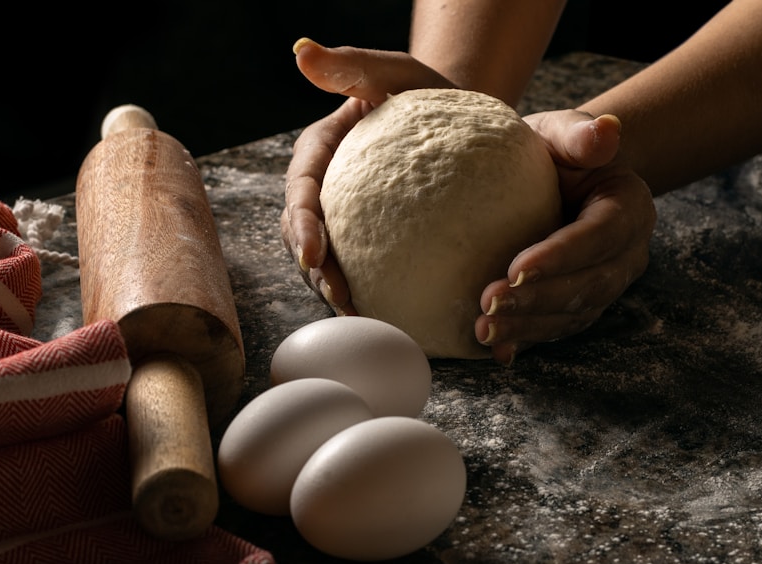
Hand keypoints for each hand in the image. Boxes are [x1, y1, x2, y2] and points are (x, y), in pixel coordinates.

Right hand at [282, 39, 453, 313]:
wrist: (460, 125)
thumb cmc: (426, 94)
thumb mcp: (394, 73)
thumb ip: (352, 66)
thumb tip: (302, 51)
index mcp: (320, 155)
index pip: (301, 192)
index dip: (303, 226)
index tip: (314, 253)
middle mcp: (327, 192)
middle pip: (305, 237)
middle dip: (316, 272)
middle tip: (339, 298)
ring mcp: (348, 220)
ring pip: (328, 261)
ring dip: (337, 291)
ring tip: (359, 314)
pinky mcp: (374, 240)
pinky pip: (364, 268)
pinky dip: (371, 292)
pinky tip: (392, 314)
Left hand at [474, 111, 655, 363]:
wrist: (555, 177)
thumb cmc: (553, 150)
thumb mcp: (561, 131)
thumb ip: (579, 132)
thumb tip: (606, 130)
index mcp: (628, 208)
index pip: (598, 236)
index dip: (561, 256)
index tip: (516, 268)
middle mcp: (625, 254)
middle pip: (588, 285)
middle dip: (538, 300)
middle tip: (489, 305)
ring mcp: (605, 284)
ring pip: (572, 314)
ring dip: (528, 327)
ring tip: (484, 331)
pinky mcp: (580, 304)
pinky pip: (556, 328)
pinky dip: (527, 341)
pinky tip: (496, 353)